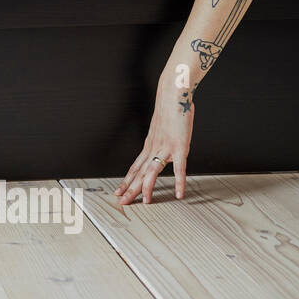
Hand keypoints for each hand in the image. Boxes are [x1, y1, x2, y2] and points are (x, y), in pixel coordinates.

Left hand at [116, 81, 194, 204]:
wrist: (173, 96)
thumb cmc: (170, 111)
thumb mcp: (160, 129)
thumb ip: (160, 141)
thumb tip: (162, 148)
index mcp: (149, 145)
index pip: (134, 167)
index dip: (126, 181)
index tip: (118, 191)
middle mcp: (153, 148)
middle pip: (138, 173)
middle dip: (130, 189)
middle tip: (122, 202)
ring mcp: (166, 148)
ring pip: (152, 172)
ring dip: (147, 188)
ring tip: (146, 202)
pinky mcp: (179, 147)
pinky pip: (179, 169)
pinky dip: (179, 182)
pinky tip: (179, 194)